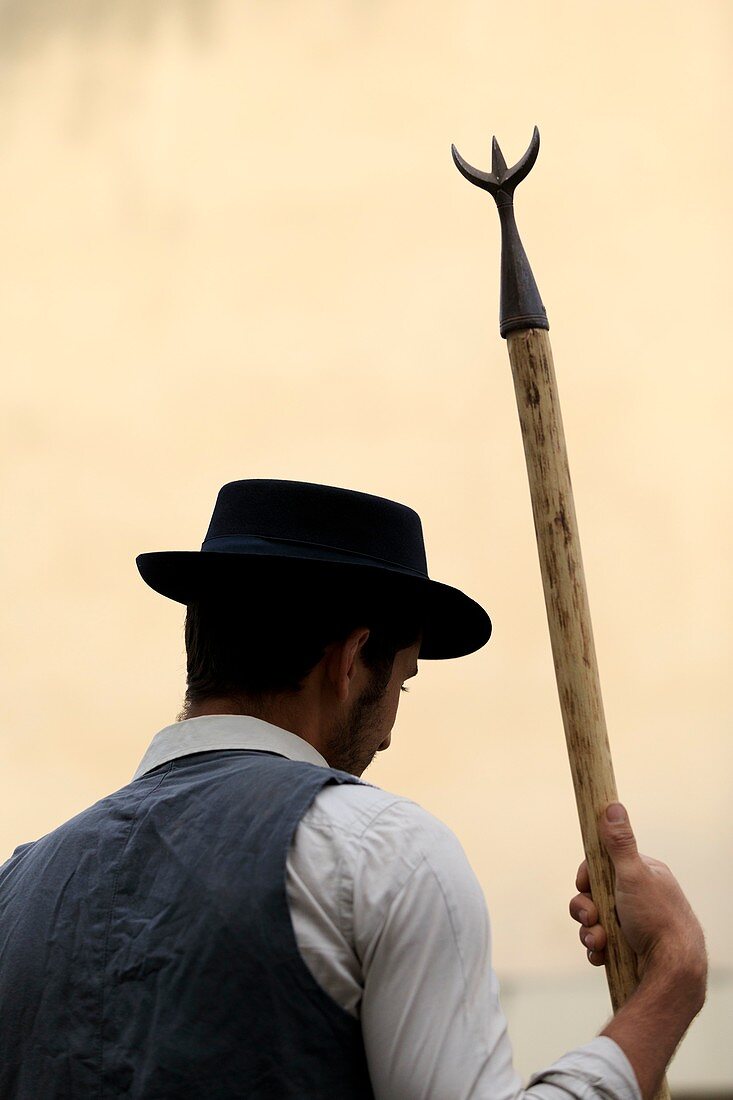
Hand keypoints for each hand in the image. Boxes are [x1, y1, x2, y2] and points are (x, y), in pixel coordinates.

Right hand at [569, 802, 706, 993]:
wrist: (672, 970)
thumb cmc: (657, 919)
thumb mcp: (634, 874)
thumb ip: (620, 843)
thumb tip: (612, 805)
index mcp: (643, 874)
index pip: (603, 865)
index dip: (588, 875)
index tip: (583, 883)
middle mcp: (638, 896)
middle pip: (594, 893)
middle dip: (586, 908)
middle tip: (591, 917)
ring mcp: (633, 923)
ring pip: (594, 920)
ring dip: (590, 931)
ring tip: (600, 941)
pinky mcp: (628, 947)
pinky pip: (600, 942)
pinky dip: (597, 948)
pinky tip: (603, 954)